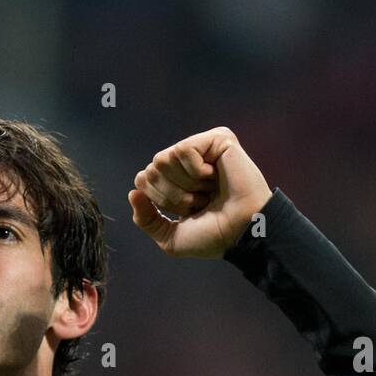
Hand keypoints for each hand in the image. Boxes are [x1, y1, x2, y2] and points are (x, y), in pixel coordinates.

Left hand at [128, 127, 272, 258]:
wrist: (242, 232)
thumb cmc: (213, 236)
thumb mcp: (170, 237)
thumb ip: (146, 219)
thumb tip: (134, 192)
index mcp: (177, 182)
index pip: (143, 179)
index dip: (159, 200)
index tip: (186, 212)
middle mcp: (188, 163)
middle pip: (152, 169)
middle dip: (172, 194)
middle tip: (200, 202)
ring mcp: (203, 149)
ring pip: (164, 159)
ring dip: (185, 184)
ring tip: (209, 191)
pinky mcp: (218, 138)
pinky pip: (183, 149)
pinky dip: (194, 170)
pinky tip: (214, 176)